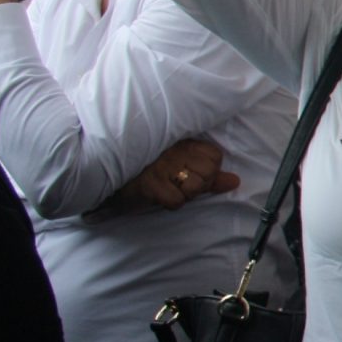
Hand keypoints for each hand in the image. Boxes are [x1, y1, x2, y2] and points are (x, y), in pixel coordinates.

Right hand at [106, 138, 238, 212]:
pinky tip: (156, 193)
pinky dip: (168, 201)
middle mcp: (175, 151)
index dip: (207, 169)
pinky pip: (176, 201)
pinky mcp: (150, 184)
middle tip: (175, 179)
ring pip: (194, 189)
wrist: (106, 164)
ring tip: (165, 185)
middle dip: (196, 183)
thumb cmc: (147, 164)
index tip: (190, 169)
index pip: (215, 157)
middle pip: (208, 175)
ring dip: (182, 193)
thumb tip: (235, 182)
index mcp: (183, 141)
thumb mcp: (179, 162)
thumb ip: (210, 172)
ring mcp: (162, 167)